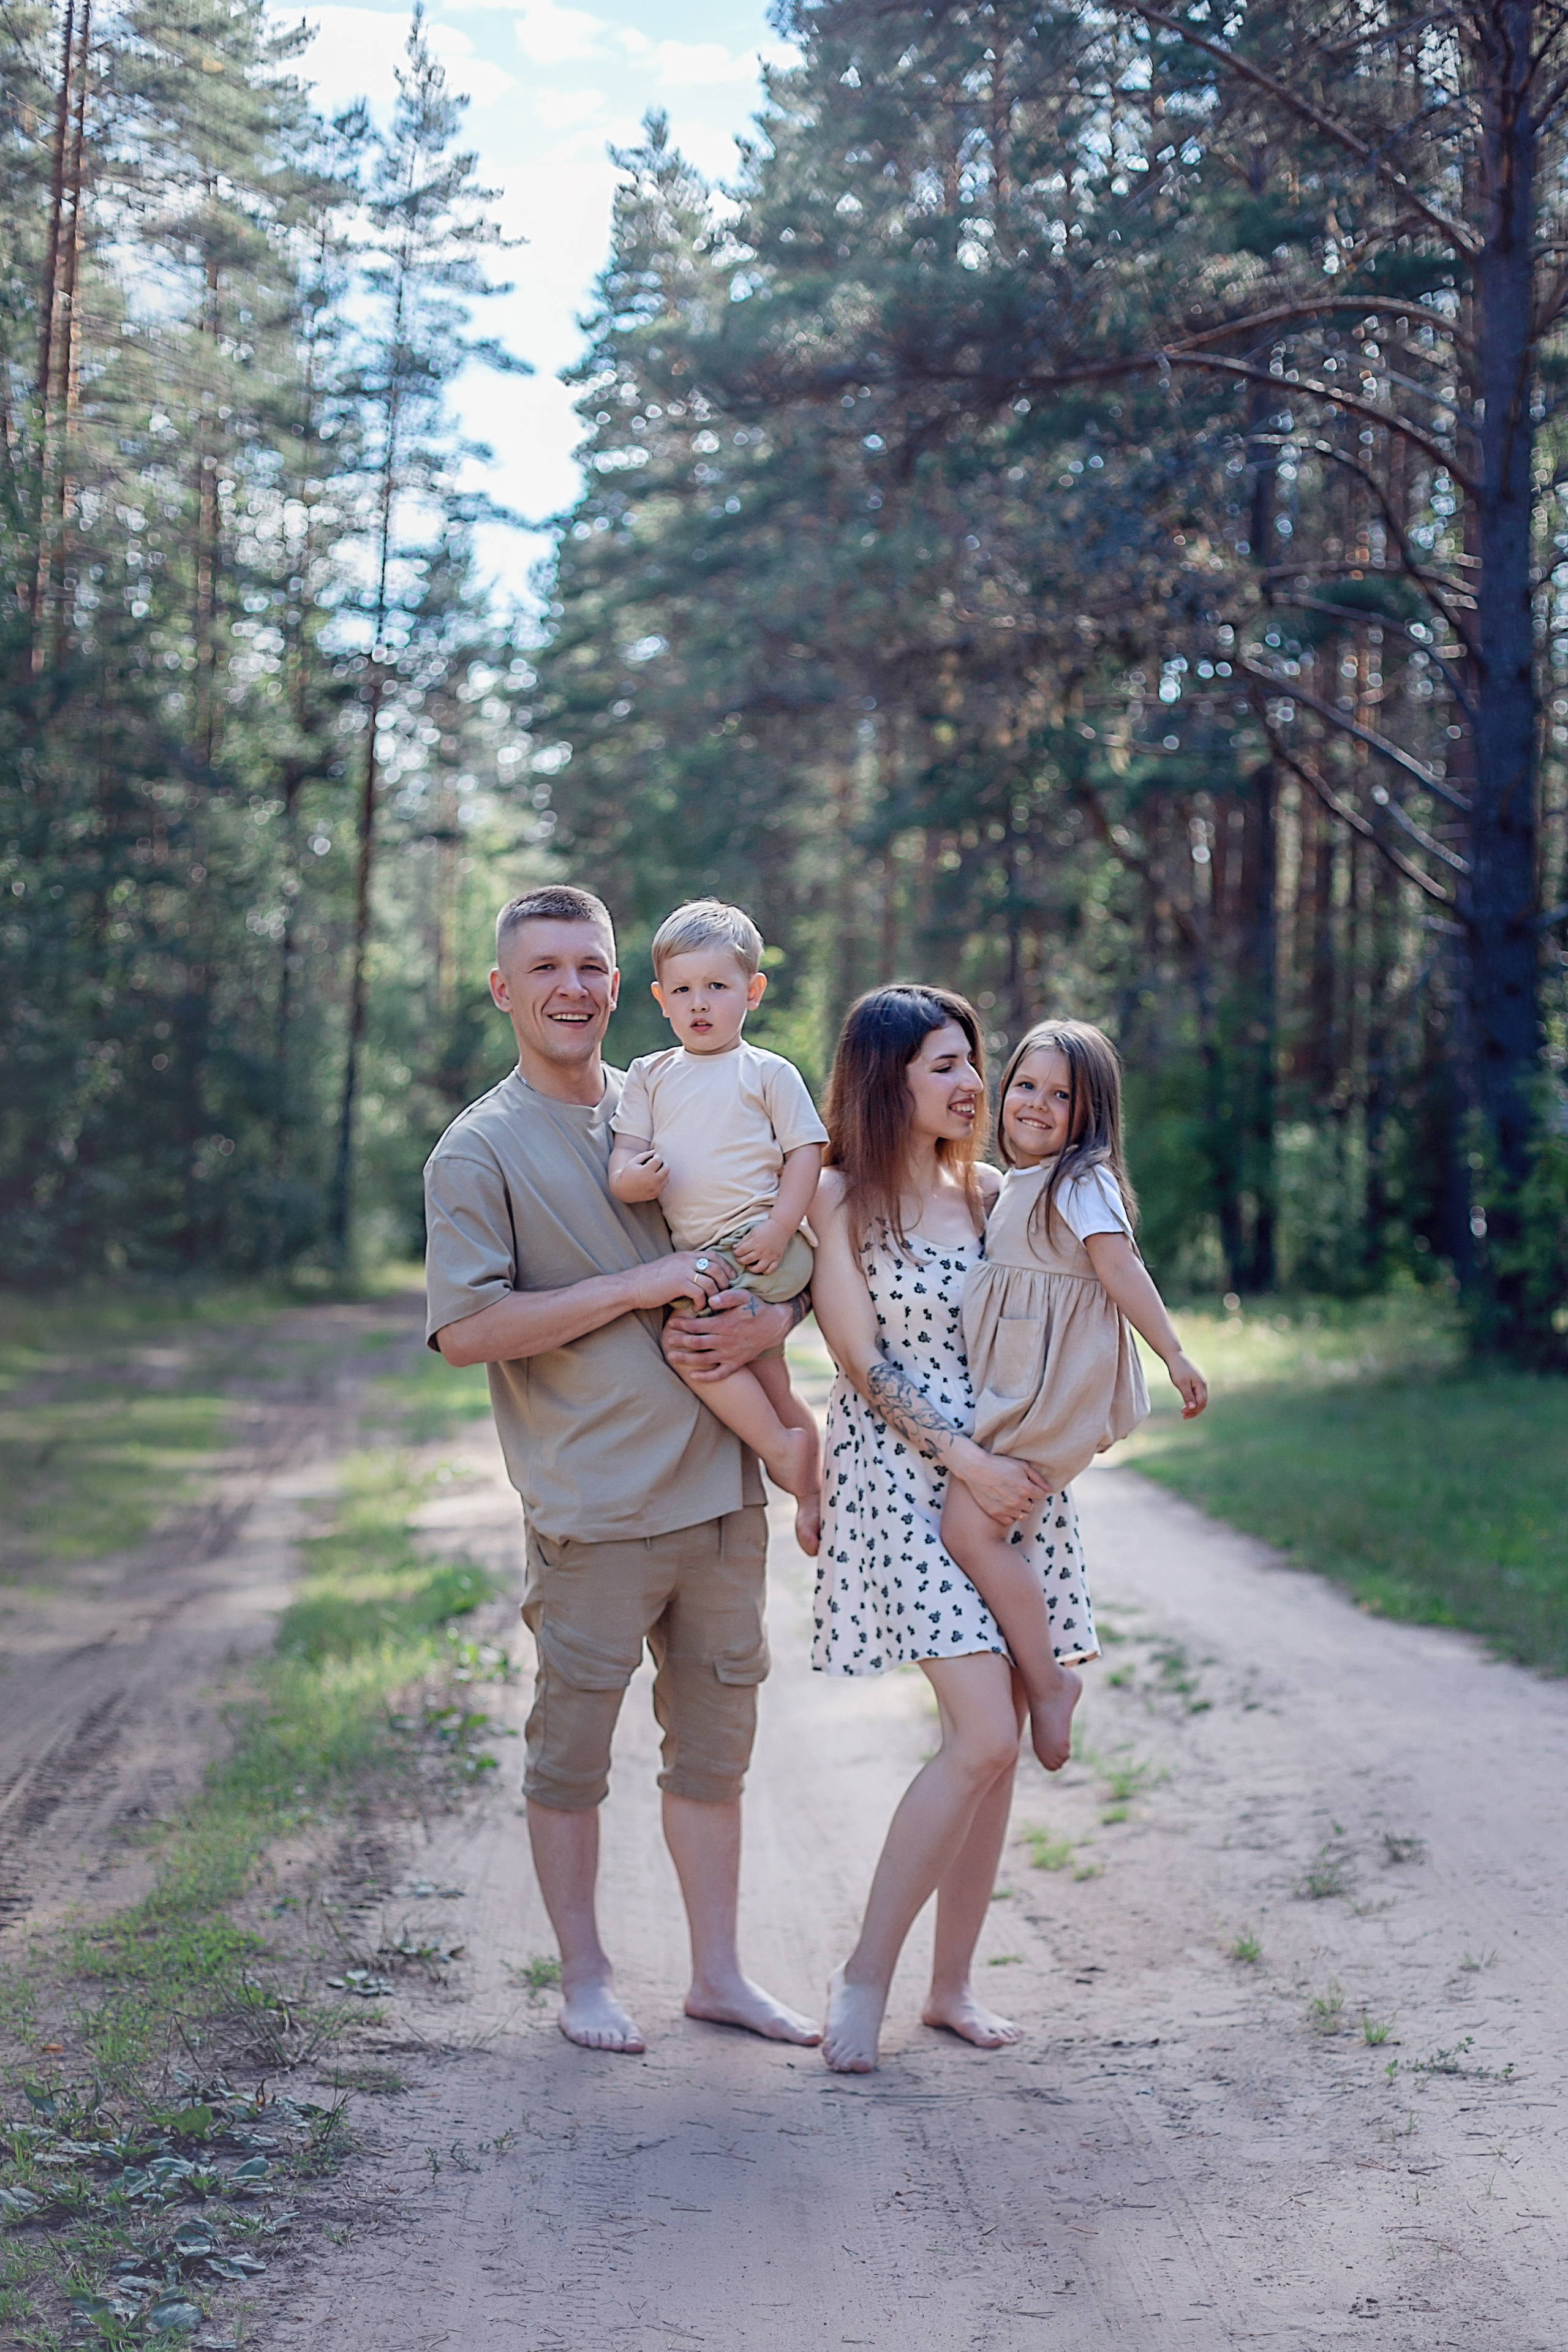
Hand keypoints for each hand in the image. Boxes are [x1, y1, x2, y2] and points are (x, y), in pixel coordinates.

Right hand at [614, 1149, 667, 1201]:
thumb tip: (655, 1152)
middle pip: (666, 1168)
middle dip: (663, 1163)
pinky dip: (662, 1179)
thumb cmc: (628, 1173)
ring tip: (655, 1170)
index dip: (657, 1156)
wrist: (623, 1191)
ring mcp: (655, 1189)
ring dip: (663, 1171)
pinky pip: (664, 1184)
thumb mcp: (634, 1162)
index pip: (658, 1160)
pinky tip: (655, 1176)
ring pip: (667, 1176)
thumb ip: (645, 1155)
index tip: (653, 1157)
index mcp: (646, 1172)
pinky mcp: (656, 1194)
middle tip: (656, 1162)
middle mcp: (652, 1181)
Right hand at [626, 1251, 722, 1312]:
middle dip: (724, 1283)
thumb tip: (705, 1277)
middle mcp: (687, 1260)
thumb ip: (688, 1268)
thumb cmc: (652, 1281)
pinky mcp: (678, 1283)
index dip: (726, 1268)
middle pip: (717, 1268)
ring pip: (710, 1282)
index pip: (715, 1257)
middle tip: (725, 1295)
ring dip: (714, 1295)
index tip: (731, 1279)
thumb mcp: (673, 1268)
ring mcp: (683, 1271)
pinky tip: (697, 1308)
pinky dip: (701, 1303)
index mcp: (687, 1255)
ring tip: (711, 1304)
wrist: (633, 1286)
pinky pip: (699, 1293)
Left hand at [663, 1289, 792, 1381]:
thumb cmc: (756, 1308)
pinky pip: (719, 1374)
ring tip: (671, 1357)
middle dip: (679, 1342)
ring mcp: (730, 1355)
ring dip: (685, 1359)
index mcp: (724, 1324)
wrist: (774, 1326)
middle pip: (696, 1344)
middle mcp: (725, 1341)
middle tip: (667, 1340)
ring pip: (703, 1360)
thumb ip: (727, 1296)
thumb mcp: (744, 1296)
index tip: (672, 1322)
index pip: (697, 1325)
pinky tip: (693, 1376)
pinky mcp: (736, 1364)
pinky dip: (705, 1377)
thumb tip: (710, 1300)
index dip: (682, 1325)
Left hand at [732, 1218, 786, 1274]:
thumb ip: (743, 1241)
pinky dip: (764, 1272)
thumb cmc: (765, 1228)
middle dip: (740, 1260)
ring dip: (750, 1269)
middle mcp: (762, 1251)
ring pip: (758, 1269)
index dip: (736, 1253)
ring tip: (748, 1265)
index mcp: (755, 1242)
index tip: (735, 1253)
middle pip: (747, 1260)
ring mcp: (770, 1256)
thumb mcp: (752, 1232)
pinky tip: (760, 1268)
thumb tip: (734, 1248)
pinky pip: (770, 1270)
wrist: (781, 1227)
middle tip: (739, 1259)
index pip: (741, 1251)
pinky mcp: (777, 1259)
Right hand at [951, 1441, 1048, 1527]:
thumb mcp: (1021, 1466)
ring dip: (1020, 1509)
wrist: (976, 1469)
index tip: (1027, 1485)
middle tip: (1018, 1491)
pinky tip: (1005, 1505)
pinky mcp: (996, 1514)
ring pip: (1023, 1516)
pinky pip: (1010, 1521)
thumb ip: (1038, 1478)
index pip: (1041, 1496)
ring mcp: (1007, 1509)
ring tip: (1012, 1499)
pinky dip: (1010, 1515)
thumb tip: (1050, 1489)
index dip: (1035, 1490)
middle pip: (1032, 1507)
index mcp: (1026, 1489)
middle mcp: (1018, 1502)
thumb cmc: (999, 1464)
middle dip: (1028, 1499)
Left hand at [1166, 1352, 1207, 1416]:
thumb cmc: (1178, 1370)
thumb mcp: (1181, 1384)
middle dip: (1194, 1411)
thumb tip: (1193, 1408)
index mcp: (1201, 1385)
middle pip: (1203, 1402)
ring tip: (1183, 1412)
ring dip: (1193, 1407)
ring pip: (1200, 1399)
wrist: (1175, 1357)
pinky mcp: (1195, 1382)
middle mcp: (1203, 1385)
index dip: (1194, 1410)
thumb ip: (1188, 1396)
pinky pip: (1197, 1395)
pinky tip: (1185, 1404)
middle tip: (1183, 1416)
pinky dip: (1192, 1401)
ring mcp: (1200, 1383)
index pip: (1202, 1402)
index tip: (1183, 1413)